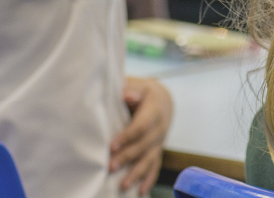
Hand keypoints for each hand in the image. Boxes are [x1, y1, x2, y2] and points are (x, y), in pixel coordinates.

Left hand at [110, 76, 170, 194]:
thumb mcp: (139, 86)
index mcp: (154, 111)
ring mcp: (160, 142)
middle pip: (143, 146)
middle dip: (127, 157)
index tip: (111, 146)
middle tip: (110, 166)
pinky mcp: (158, 151)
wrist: (163, 100)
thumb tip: (127, 95)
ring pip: (149, 159)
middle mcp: (159, 129)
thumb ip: (131, 90)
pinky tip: (140, 191)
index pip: (140, 126)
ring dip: (136, 173)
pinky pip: (155, 166)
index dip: (127, 136)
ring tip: (123, 185)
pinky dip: (149, 179)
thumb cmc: (143, 92)